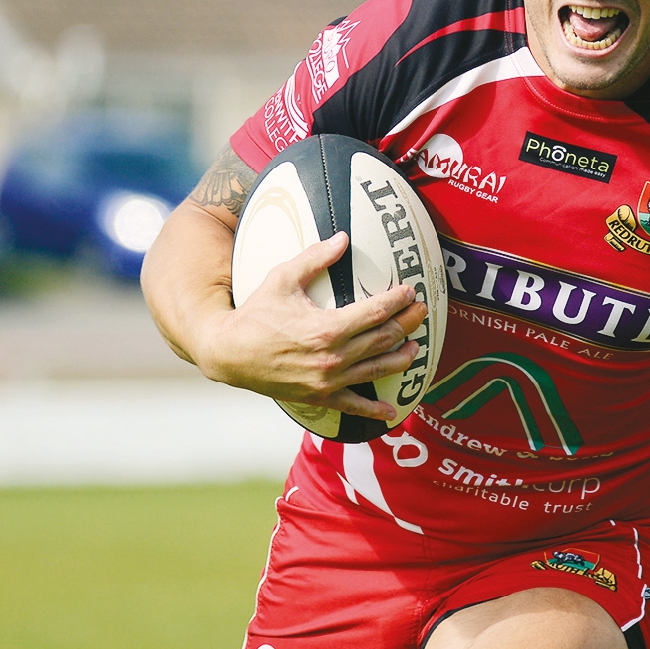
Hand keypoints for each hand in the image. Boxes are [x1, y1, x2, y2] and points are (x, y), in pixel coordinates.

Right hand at [197, 231, 426, 421]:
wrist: (228, 354)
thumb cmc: (255, 313)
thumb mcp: (282, 279)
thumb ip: (314, 258)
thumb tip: (343, 237)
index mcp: (328, 327)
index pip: (376, 312)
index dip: (397, 301)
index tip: (410, 291)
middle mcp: (334, 357)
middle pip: (384, 339)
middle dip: (408, 323)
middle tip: (421, 311)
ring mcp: (328, 380)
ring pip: (378, 370)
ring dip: (402, 358)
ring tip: (416, 347)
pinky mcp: (320, 397)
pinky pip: (354, 406)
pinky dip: (375, 410)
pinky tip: (392, 411)